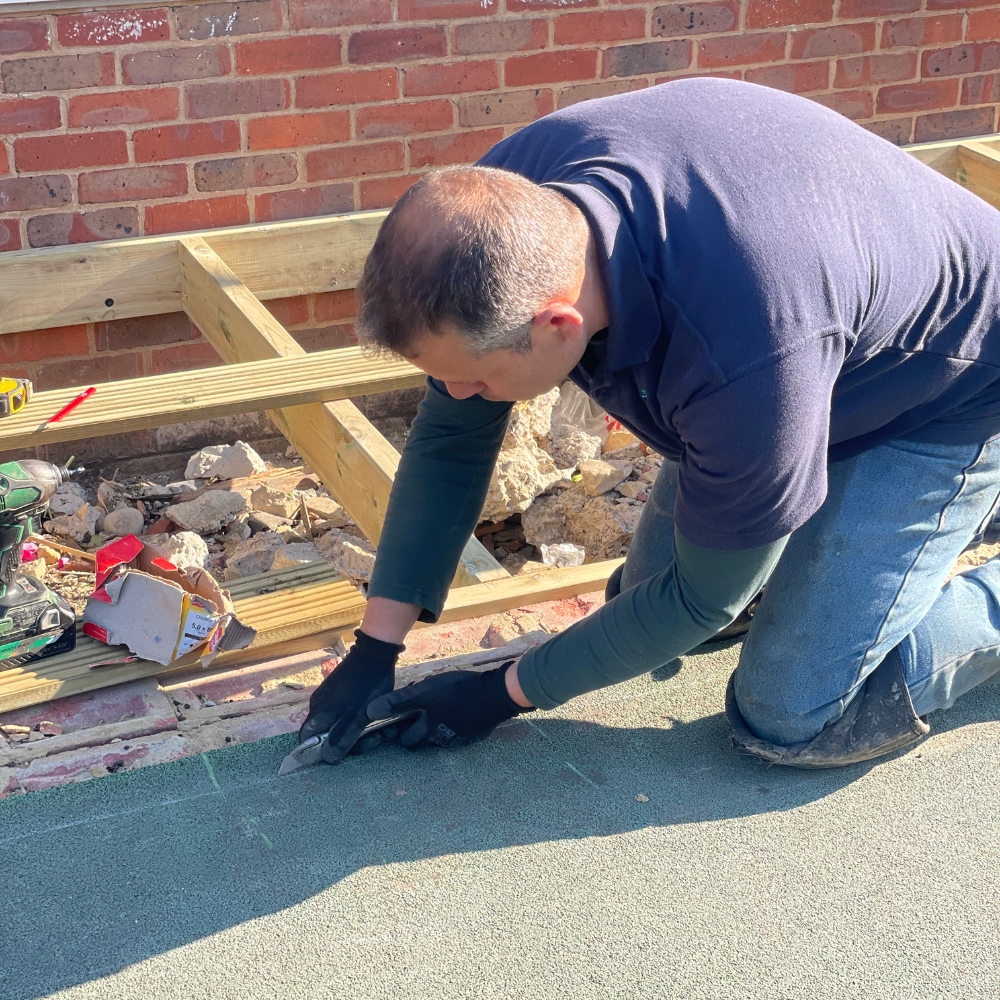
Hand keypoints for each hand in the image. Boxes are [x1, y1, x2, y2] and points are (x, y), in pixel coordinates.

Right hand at [297, 629, 403, 763]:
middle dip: (353, 740)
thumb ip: (342, 738)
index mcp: (319, 712)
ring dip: (362, 730)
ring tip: (386, 729)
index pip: (308, 739)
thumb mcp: (358, 716)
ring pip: (342, 723)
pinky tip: (380, 718)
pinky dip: (362, 718)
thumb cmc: (366, 685)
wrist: (376, 651)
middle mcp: (321, 704)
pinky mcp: (344, 691)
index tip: (345, 753)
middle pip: (329, 734)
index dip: (322, 750)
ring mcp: (332, 696)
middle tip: (377, 738)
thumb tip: (327, 758)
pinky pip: (349, 712)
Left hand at [364, 662, 533, 750]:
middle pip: (424, 742)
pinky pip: (459, 731)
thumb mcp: (426, 692)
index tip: (393, 727)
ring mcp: (462, 737)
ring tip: (436, 711)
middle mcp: (443, 739)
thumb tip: (370, 713)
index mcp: (429, 730)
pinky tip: (457, 710)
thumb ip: (398, 702)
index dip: (398, 735)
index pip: (407, 742)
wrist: (498, 695)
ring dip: (436, 727)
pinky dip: (454, 724)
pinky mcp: (476, 732)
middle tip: (414, 718)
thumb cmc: (458, 693)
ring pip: (441, 736)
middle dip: (417, 732)